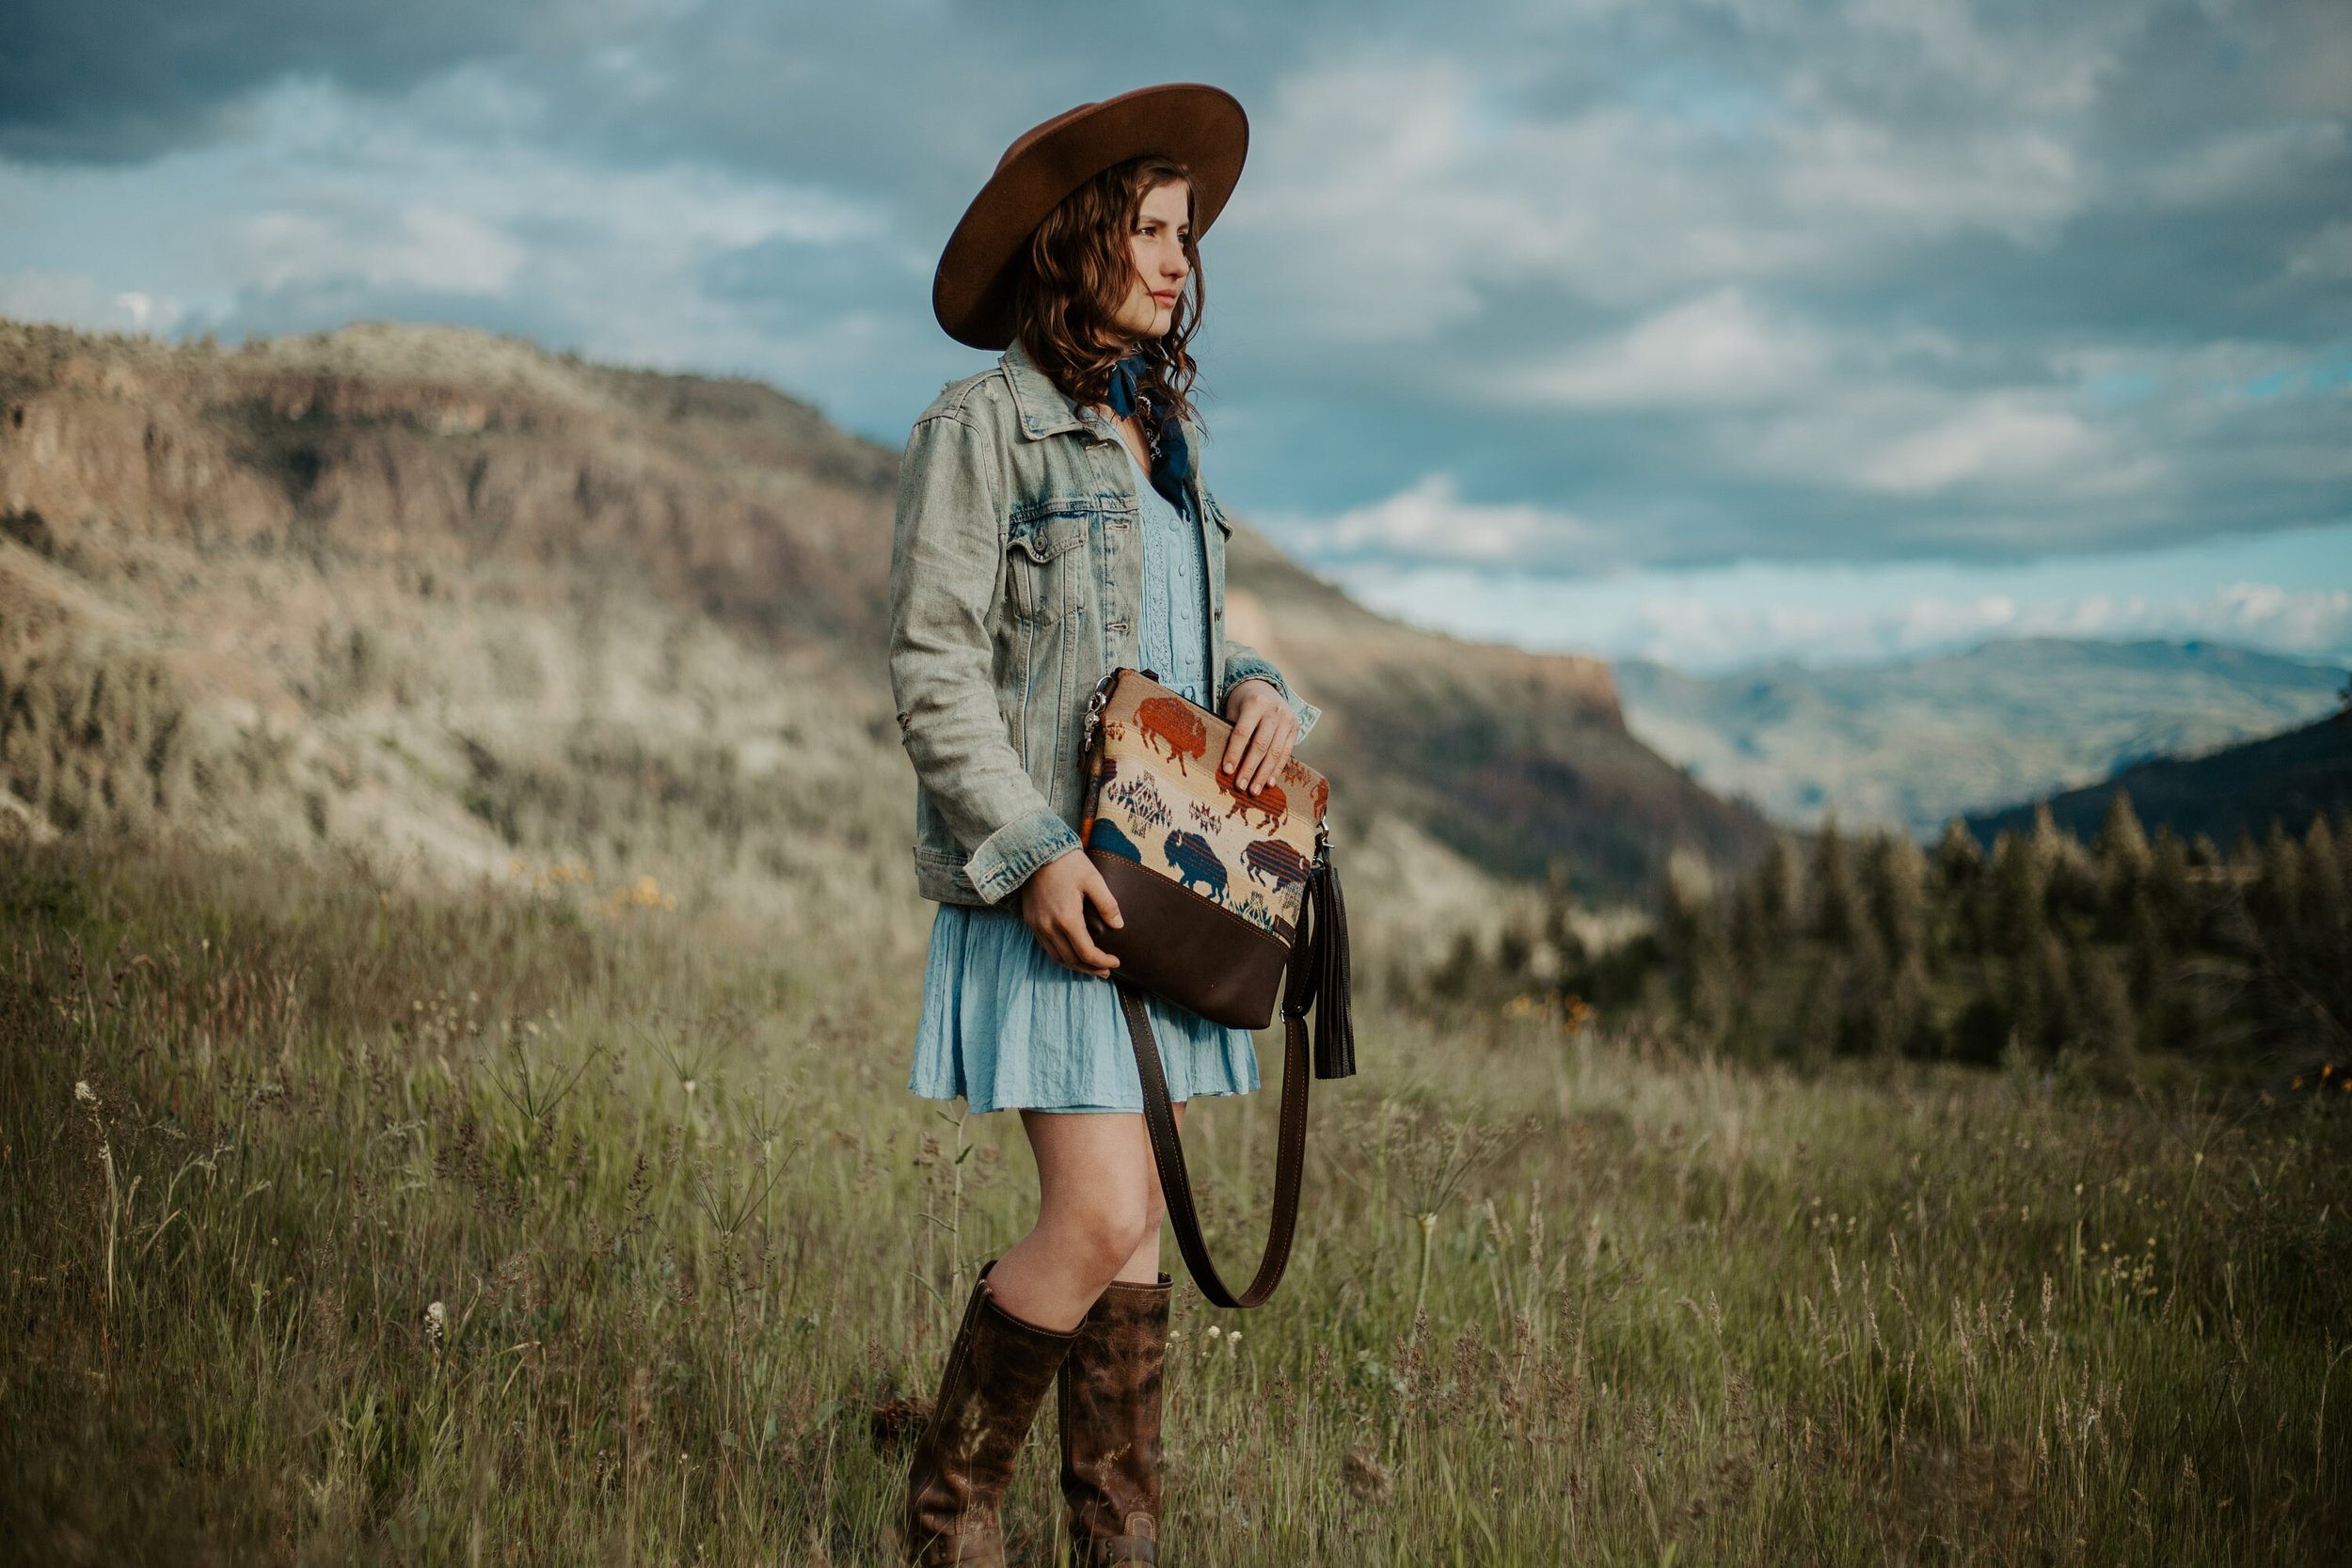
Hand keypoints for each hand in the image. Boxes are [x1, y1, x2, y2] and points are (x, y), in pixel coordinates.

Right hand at [1018, 849, 1124, 978]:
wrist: (1035, 851)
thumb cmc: (1067, 863)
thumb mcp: (1093, 879)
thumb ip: (1107, 904)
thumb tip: (1118, 925)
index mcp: (1067, 919)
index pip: (1086, 953)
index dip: (1102, 961)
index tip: (1116, 962)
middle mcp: (1049, 927)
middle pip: (1071, 960)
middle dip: (1091, 968)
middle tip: (1106, 971)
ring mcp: (1037, 926)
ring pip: (1057, 957)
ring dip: (1076, 966)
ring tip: (1092, 967)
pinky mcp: (1031, 922)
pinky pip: (1046, 948)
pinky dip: (1062, 956)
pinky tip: (1073, 954)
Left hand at [1220, 678, 1300, 794]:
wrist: (1265, 687)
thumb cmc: (1243, 703)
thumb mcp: (1234, 710)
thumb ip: (1232, 731)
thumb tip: (1227, 764)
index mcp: (1255, 703)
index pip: (1242, 732)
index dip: (1234, 753)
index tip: (1227, 771)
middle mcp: (1274, 710)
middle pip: (1260, 745)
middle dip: (1249, 768)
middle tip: (1240, 787)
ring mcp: (1287, 719)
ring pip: (1275, 752)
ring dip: (1264, 774)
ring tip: (1254, 790)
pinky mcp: (1295, 727)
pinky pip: (1286, 752)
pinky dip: (1277, 769)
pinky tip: (1269, 783)